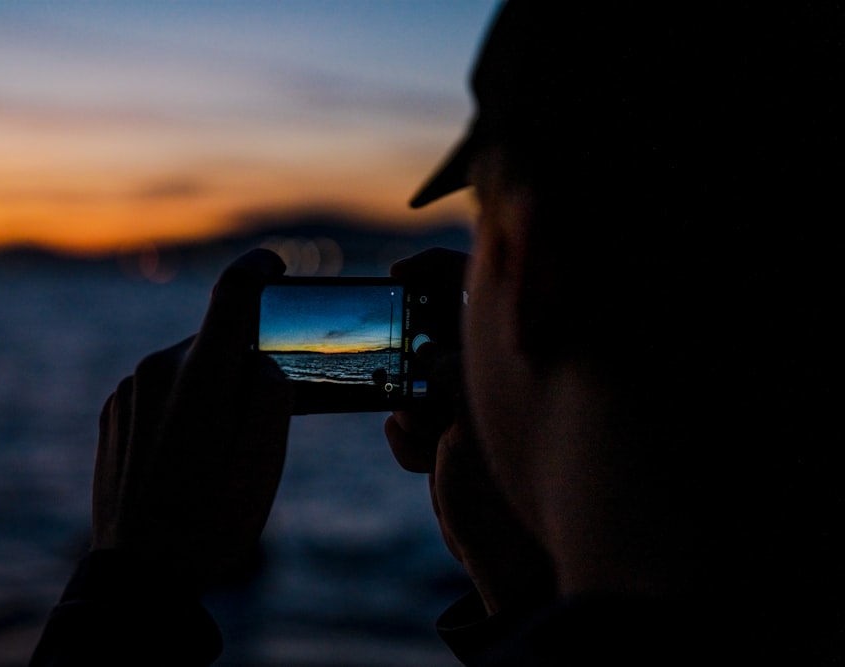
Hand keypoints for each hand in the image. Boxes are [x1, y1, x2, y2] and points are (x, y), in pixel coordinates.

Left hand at [91, 249, 291, 585]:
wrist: (139, 576)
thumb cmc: (211, 522)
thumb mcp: (264, 464)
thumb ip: (274, 395)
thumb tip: (265, 361)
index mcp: (198, 378)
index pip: (231, 293)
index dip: (259, 268)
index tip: (276, 265)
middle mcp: (155, 371)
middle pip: (213, 339)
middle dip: (244, 360)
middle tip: (262, 410)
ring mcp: (127, 392)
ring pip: (187, 367)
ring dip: (212, 388)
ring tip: (219, 450)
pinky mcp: (112, 413)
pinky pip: (159, 390)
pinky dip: (183, 405)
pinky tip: (187, 455)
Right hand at [385, 249, 553, 614]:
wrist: (503, 560)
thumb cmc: (502, 491)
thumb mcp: (471, 422)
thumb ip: (451, 372)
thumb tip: (429, 353)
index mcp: (509, 357)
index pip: (476, 285)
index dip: (436, 267)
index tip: (396, 275)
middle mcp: (490, 373)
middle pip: (431, 332)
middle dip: (407, 360)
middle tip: (404, 386)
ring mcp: (467, 405)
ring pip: (411, 380)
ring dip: (405, 412)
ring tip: (429, 442)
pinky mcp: (448, 435)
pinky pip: (407, 419)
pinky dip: (406, 439)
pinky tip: (425, 463)